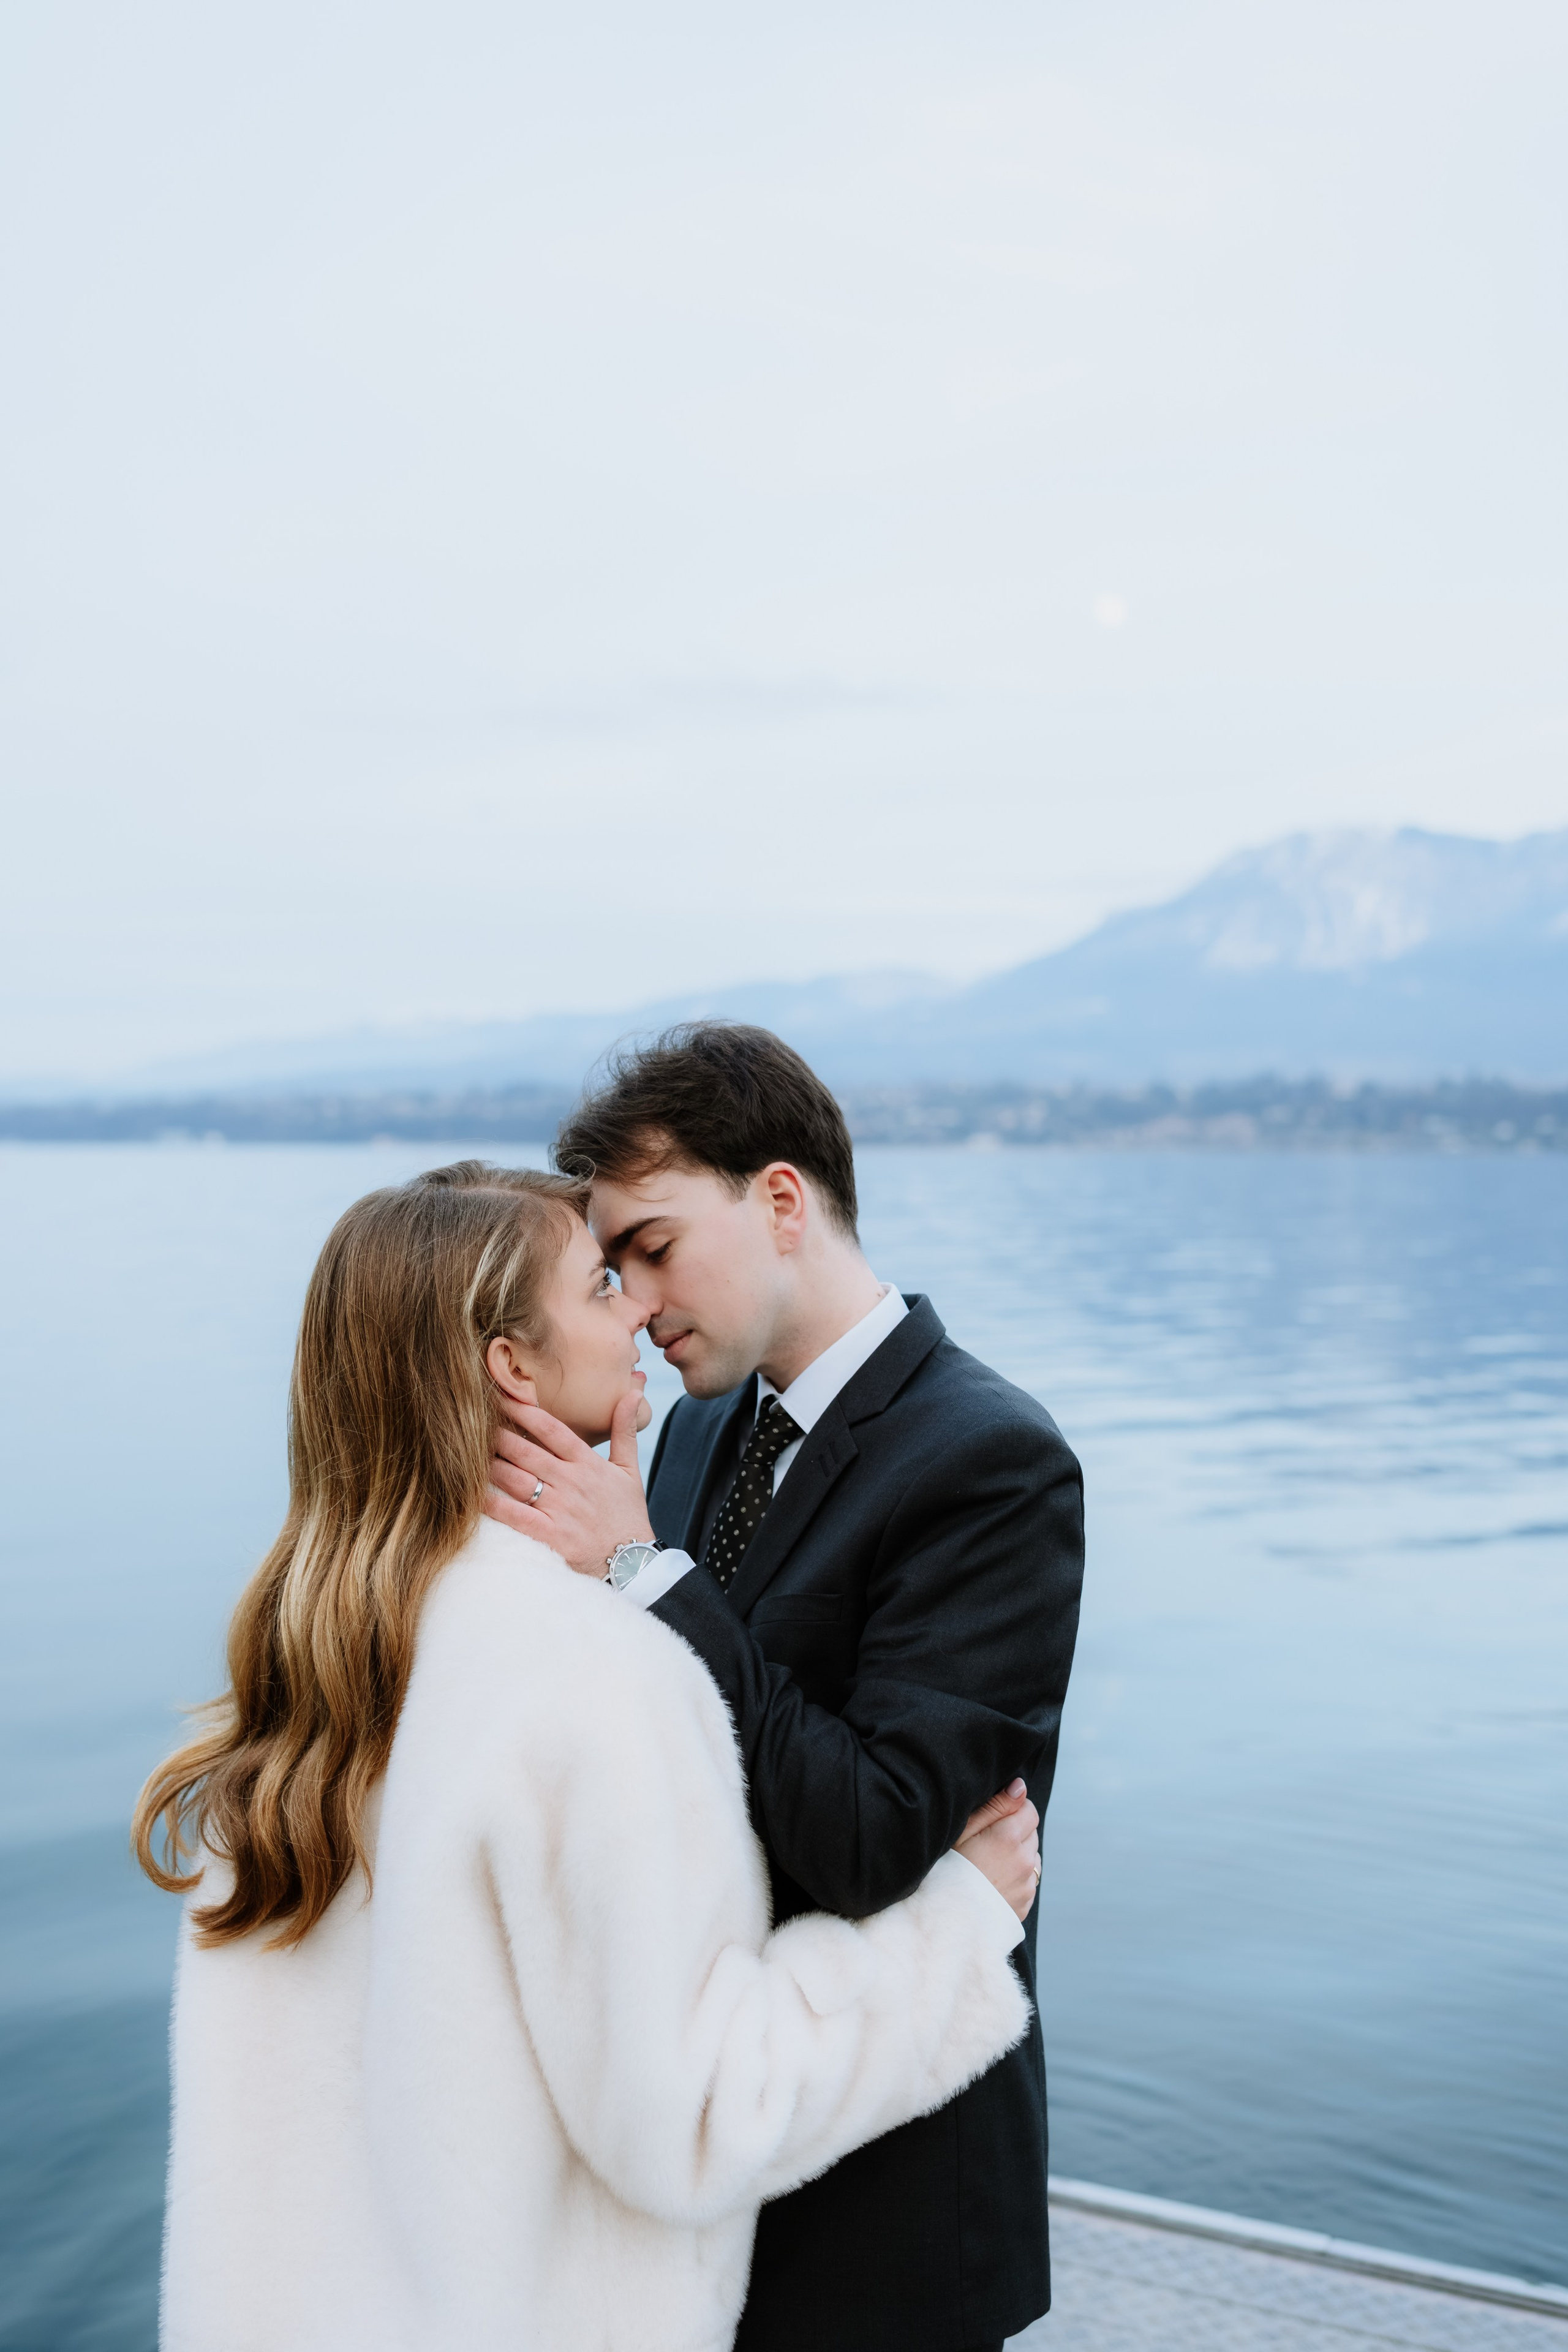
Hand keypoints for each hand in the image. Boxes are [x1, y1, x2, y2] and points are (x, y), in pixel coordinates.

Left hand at [485, 1392, 653, 1576]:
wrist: (632, 1564)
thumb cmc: (627, 1515)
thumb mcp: (630, 1470)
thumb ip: (625, 1431)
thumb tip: (632, 1392)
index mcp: (588, 1464)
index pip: (550, 1429)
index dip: (523, 1411)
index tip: (501, 1397)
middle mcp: (571, 1483)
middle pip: (525, 1451)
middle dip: (497, 1434)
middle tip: (471, 1419)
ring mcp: (558, 1509)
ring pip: (515, 1479)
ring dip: (489, 1463)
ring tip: (464, 1450)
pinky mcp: (549, 1536)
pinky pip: (513, 1514)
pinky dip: (491, 1503)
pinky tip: (471, 1492)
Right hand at [954, 1779, 1040, 1921]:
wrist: (945, 1918)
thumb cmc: (947, 1870)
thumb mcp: (963, 1830)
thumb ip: (997, 1806)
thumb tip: (1021, 1787)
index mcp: (1009, 1839)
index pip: (1029, 1810)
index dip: (1012, 1811)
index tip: (993, 1821)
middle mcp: (1024, 1862)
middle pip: (1031, 1833)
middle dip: (1015, 1832)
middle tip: (986, 1844)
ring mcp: (1027, 1885)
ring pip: (1032, 1858)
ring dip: (1018, 1856)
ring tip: (989, 1865)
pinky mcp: (1025, 1904)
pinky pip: (1028, 1881)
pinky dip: (1017, 1878)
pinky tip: (993, 1882)